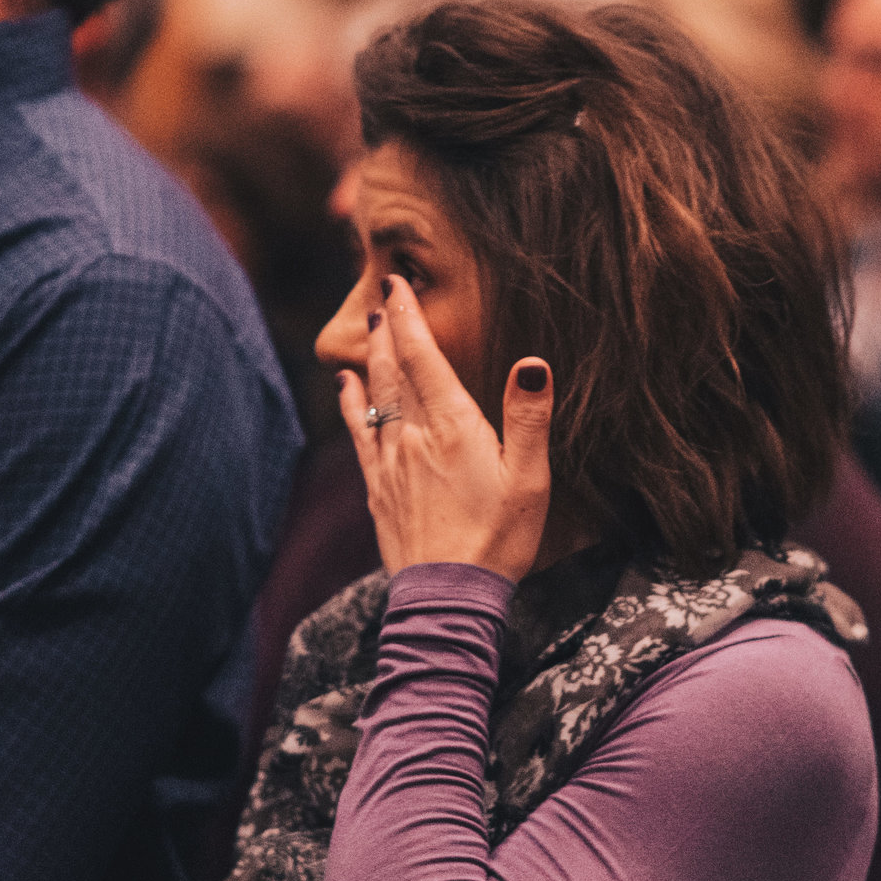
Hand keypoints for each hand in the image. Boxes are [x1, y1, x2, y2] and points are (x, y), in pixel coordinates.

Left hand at [339, 275, 552, 580]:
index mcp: (453, 427)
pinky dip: (352, 404)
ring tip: (366, 329)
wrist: (448, 597)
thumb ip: (529, 419)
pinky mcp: (379, 491)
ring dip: (371, 359)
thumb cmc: (499, 539)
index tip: (396, 283)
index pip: (425, 359)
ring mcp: (391, 465)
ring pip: (374, 398)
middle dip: (387, 329)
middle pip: (395, 370)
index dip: (409, 318)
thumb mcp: (530, 479)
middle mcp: (414, 438)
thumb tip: (534, 363)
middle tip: (379, 294)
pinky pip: (360, 435)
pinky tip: (347, 388)